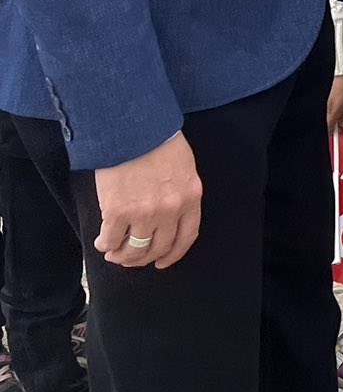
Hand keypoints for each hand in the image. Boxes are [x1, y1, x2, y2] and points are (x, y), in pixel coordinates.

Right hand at [94, 132, 202, 270]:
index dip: (173, 255)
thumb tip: (169, 217)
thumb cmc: (158, 141)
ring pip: (134, 250)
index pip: (186, 237)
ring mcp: (144, 213)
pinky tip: (102, 242)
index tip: (162, 262)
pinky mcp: (118, 211)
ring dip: (122, 256)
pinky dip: (105, 245)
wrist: (133, 128)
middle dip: (144, 258)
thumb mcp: (184, 167)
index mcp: (191, 197)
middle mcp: (170, 210)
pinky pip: (111, 240)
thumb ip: (180, 193)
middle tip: (131, 258)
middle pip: (158, 247)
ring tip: (114, 252)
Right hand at [326, 71, 342, 135]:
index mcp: (333, 111)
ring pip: (326, 114)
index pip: (329, 128)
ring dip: (333, 115)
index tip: (338, 137)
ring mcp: (324, 101)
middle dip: (334, 125)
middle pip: (327, 122)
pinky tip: (339, 104)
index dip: (333, 134)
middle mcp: (326, 107)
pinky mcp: (324, 95)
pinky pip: (326, 105)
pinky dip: (332, 107)